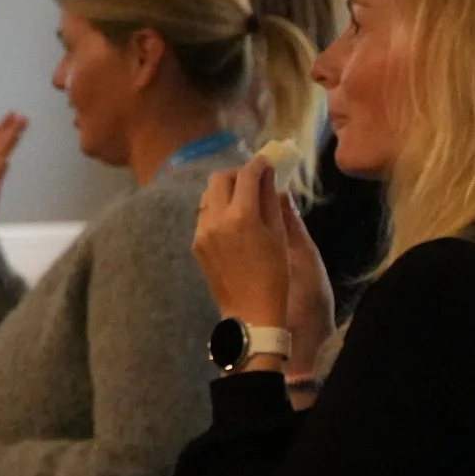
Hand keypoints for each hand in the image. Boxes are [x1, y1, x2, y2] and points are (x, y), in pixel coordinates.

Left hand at [194, 158, 333, 367]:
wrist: (251, 313)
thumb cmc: (274, 276)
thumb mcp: (278, 236)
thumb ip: (271, 201)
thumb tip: (268, 176)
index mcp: (242, 216)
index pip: (247, 175)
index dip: (259, 164)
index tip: (267, 162)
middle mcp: (216, 219)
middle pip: (219, 178)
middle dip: (236, 174)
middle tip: (251, 180)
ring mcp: (202, 231)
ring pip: (208, 195)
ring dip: (224, 191)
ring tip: (241, 200)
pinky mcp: (196, 243)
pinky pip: (204, 215)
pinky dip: (217, 210)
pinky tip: (232, 223)